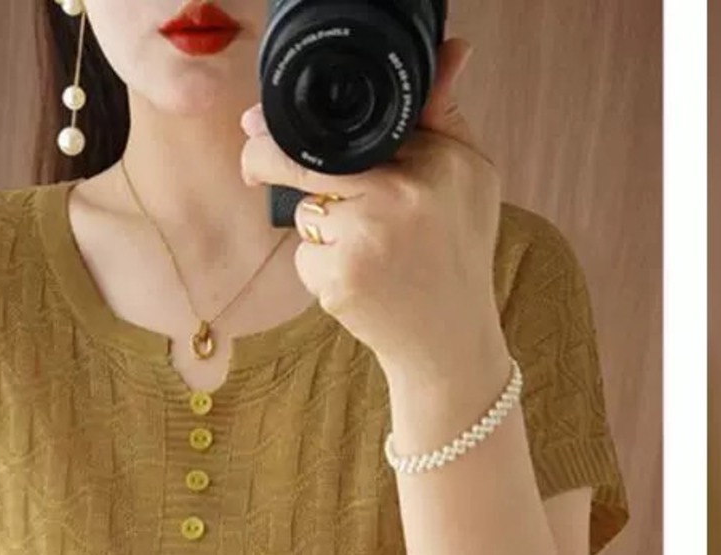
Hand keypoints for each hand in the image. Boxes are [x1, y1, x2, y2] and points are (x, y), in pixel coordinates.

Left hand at [239, 38, 508, 387]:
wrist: (451, 339)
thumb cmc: (460, 252)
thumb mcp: (470, 175)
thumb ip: (444, 113)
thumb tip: (451, 48)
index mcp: (434, 160)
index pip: (350, 125)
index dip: (295, 121)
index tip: (262, 122)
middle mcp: (399, 195)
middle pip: (304, 160)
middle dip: (264, 157)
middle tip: (250, 159)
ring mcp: (366, 239)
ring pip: (305, 213)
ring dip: (319, 227)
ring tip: (368, 251)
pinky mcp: (340, 279)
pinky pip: (305, 256)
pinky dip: (320, 268)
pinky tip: (358, 280)